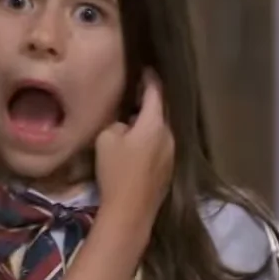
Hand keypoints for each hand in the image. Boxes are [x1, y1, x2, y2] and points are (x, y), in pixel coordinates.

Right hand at [95, 72, 174, 220]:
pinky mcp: (168, 170)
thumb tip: (125, 124)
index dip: (149, 79)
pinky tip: (136, 146)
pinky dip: (150, 139)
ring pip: (160, 130)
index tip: (144, 69)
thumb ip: (117, 123)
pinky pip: (160, 146)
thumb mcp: (107, 138)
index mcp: (155, 124)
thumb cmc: (117, 171)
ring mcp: (171, 154)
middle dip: (148, 102)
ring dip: (148, 123)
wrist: (130, 211)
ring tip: (131, 120)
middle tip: (133, 94)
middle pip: (160, 112)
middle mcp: (169, 136)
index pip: (155, 93)